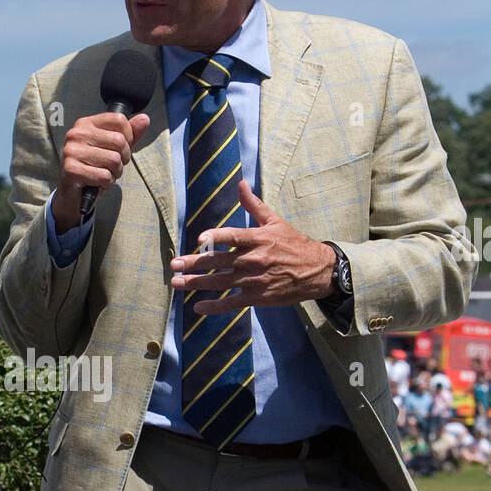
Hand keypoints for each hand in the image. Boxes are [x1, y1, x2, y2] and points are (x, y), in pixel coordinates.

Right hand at [53, 111, 149, 232]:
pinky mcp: (71, 169)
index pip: (119, 120)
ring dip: (116, 173)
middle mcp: (77, 134)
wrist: (74, 193)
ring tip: (105, 174)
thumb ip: (130, 134)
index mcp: (86, 123)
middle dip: (123, 158)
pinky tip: (99, 183)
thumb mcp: (114, 148)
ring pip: (114, 159)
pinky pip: (104, 176)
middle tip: (113, 166)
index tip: (120, 149)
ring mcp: (72, 151)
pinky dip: (107, 183)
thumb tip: (144, 119)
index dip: (128, 137)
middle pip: (119, 140)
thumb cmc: (94, 167)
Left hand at [169, 181, 335, 311]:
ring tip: (177, 283)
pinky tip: (198, 307)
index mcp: (258, 239)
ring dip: (197, 284)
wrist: (316, 271)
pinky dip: (215, 306)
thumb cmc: (294, 244)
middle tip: (174, 265)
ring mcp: (254, 280)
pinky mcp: (257, 297)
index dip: (216, 237)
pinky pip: (232, 303)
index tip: (198, 240)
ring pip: (221, 282)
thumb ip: (254, 205)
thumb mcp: (275, 221)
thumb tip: (241, 184)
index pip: (233, 236)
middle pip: (219, 261)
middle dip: (194, 264)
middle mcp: (254, 259)